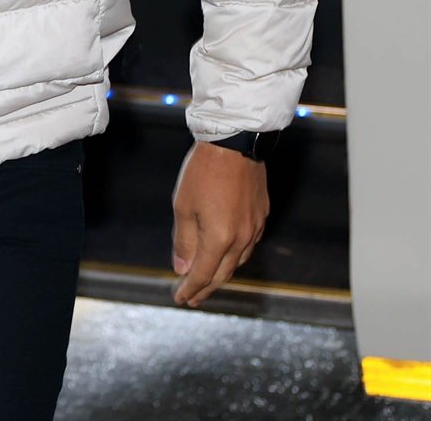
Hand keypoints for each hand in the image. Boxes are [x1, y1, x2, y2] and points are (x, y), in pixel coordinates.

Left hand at [171, 141, 269, 307]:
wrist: (234, 142)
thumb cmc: (204, 171)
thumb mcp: (183, 206)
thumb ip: (184, 241)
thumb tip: (182, 269)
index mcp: (220, 239)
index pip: (204, 275)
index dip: (190, 289)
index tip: (179, 299)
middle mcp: (241, 239)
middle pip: (223, 274)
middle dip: (205, 288)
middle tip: (192, 297)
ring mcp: (255, 227)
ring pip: (238, 261)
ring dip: (221, 273)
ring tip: (207, 279)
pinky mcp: (261, 215)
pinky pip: (248, 244)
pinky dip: (234, 255)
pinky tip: (226, 253)